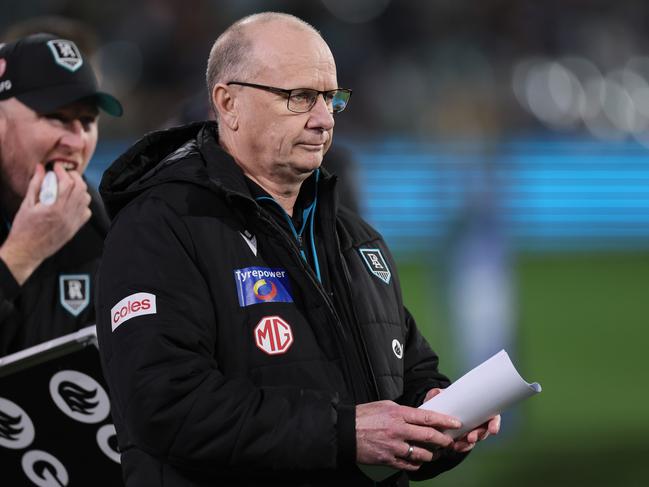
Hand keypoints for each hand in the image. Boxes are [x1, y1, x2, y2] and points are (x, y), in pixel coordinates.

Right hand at [0, 163, 91, 283]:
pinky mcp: (75, 228)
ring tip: (67, 186)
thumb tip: (41, 168)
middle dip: (73, 177)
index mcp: (54, 208)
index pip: (68, 183)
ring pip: (86, 199)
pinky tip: (71, 201)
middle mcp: (67, 215)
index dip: (63, 171)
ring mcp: (73, 222)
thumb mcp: (26, 204)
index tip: (57, 168)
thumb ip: (35, 184)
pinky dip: (82, 203)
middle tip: (64, 174)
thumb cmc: (24, 229)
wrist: (27, 250)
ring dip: (79, 189)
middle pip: (81, 188)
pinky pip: (86, 212)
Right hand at [355, 400, 460, 470]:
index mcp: (398, 413)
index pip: (427, 417)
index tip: (455, 423)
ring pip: (422, 454)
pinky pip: (410, 464)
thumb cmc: (364, 416)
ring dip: (431, 454)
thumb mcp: (384, 405)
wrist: (345, 431)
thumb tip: (416, 415)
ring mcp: (394, 447)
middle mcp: (398, 430)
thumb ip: (402, 411)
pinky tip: (418, 460)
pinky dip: (417, 463)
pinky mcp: (389, 459)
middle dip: (443, 439)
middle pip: (429, 436)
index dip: (444, 420)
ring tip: (434, 452)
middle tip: (449, 441)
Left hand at [422, 388, 500, 452]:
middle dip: (479, 435)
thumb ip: (437, 393)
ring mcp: (470, 430)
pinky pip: (464, 444)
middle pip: (484, 431)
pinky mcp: (461, 438)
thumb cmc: (444, 400)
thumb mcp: (442, 396)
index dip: (494, 424)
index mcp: (478, 409)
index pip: (492, 416)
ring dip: (468, 444)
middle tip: (471, 438)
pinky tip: (455, 447)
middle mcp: (477, 421)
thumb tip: (436, 392)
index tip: (493, 430)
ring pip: (474, 439)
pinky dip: (461, 447)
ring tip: (458, 445)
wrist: (436, 410)